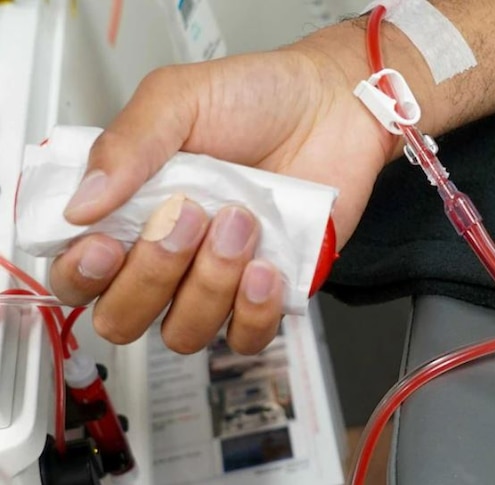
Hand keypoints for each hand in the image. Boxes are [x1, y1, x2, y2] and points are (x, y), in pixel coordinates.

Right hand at [50, 26, 395, 354]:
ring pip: (183, 333)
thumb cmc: (259, 99)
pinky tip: (266, 266)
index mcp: (131, 211)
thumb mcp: (179, 98)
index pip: (78, 275)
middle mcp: (169, 255)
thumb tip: (79, 205)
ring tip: (241, 223)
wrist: (334, 107)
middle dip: (151, 274)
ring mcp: (217, 279)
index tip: (105, 245)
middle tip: (189, 215)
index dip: (82, 275)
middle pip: (123, 317)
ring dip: (209, 284)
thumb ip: (126, 145)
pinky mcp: (267, 293)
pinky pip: (245, 338)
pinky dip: (253, 312)